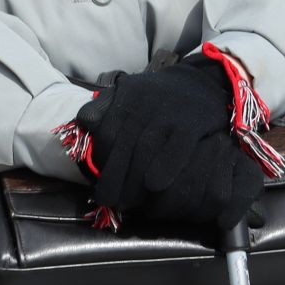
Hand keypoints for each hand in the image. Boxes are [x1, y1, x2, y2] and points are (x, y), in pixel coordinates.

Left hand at [77, 58, 236, 217]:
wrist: (200, 81)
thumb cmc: (156, 95)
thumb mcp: (127, 92)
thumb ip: (104, 106)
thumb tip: (85, 123)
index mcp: (125, 100)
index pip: (106, 135)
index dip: (101, 162)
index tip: (99, 182)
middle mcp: (144, 106)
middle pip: (124, 147)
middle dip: (114, 178)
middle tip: (110, 202)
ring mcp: (168, 114)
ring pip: (146, 149)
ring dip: (135, 180)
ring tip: (129, 203)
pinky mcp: (192, 122)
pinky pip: (178, 147)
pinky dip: (166, 167)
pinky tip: (155, 187)